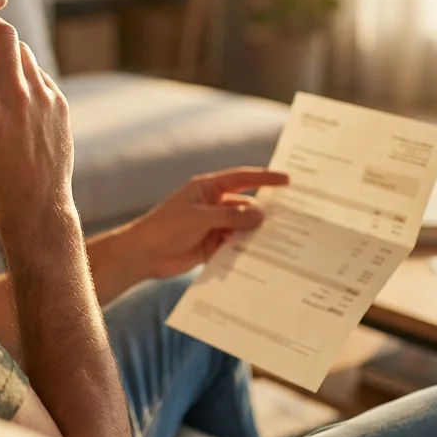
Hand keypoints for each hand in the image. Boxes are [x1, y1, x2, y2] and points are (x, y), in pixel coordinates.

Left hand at [122, 167, 289, 279]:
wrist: (143, 255)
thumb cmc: (165, 227)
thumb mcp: (200, 218)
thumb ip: (231, 217)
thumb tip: (261, 216)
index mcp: (208, 189)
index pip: (242, 179)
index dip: (265, 179)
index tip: (287, 180)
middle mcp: (213, 205)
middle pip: (245, 206)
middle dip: (265, 211)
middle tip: (292, 216)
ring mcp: (213, 226)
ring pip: (242, 228)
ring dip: (257, 234)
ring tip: (282, 240)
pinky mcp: (212, 246)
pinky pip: (235, 246)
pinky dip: (246, 250)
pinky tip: (263, 257)